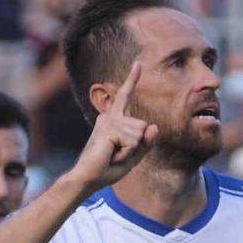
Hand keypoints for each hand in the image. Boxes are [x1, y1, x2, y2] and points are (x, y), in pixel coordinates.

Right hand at [67, 60, 157, 190]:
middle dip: (136, 147)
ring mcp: (108, 120)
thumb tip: (154, 126)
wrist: (87, 179)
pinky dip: (126, 154)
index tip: (138, 63)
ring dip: (130, 151)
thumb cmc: (107, 169)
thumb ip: (145, 143)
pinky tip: (111, 155)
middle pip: (143, 126)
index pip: (125, 97)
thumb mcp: (132, 157)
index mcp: (114, 120)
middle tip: (116, 155)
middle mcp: (109, 116)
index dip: (132, 79)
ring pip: (140, 134)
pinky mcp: (109, 128)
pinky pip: (133, 142)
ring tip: (112, 155)